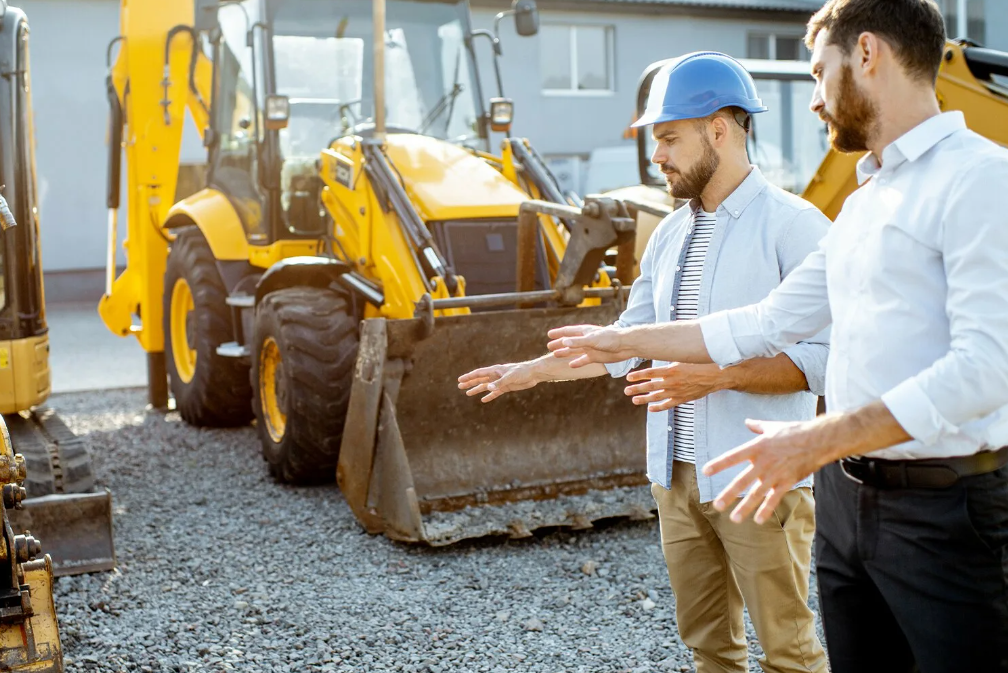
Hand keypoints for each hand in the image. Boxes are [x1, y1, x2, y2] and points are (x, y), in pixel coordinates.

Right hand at [457, 362, 538, 402]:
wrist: (533, 374)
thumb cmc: (522, 372)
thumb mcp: (510, 377)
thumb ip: (499, 383)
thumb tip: (488, 388)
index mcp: (495, 370)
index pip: (479, 373)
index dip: (469, 377)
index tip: (460, 380)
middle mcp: (495, 376)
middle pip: (479, 379)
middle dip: (470, 383)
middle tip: (459, 386)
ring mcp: (500, 382)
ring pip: (485, 386)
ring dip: (477, 389)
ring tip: (468, 393)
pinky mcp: (506, 387)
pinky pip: (495, 392)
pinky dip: (489, 396)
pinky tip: (484, 400)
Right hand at [546, 324, 631, 366]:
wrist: (626, 346)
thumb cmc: (610, 339)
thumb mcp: (592, 340)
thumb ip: (578, 342)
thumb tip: (563, 342)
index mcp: (585, 332)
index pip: (568, 331)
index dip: (558, 333)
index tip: (549, 334)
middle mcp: (586, 339)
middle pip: (570, 342)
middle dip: (559, 343)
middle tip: (549, 346)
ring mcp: (590, 348)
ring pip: (575, 351)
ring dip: (565, 353)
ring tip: (556, 355)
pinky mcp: (596, 357)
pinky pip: (584, 360)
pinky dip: (577, 362)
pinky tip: (571, 365)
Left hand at [624, 363, 725, 410]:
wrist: (717, 375)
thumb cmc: (701, 363)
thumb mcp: (684, 357)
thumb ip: (671, 359)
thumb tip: (660, 353)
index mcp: (672, 370)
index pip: (650, 373)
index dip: (638, 376)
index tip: (628, 377)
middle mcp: (672, 382)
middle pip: (650, 386)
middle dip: (637, 388)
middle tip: (626, 390)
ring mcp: (677, 392)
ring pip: (657, 397)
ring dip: (644, 398)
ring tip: (634, 400)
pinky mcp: (683, 398)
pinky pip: (668, 404)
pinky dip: (659, 407)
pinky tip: (651, 408)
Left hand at [701, 418, 831, 523]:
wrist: (818, 440)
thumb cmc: (794, 431)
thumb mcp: (772, 426)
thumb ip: (758, 427)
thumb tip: (748, 421)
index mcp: (757, 447)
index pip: (733, 457)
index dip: (719, 464)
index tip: (706, 471)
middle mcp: (763, 463)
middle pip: (742, 481)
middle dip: (729, 494)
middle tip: (717, 506)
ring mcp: (775, 474)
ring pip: (757, 494)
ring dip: (745, 507)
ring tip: (734, 518)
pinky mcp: (787, 482)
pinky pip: (775, 498)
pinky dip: (766, 509)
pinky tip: (758, 519)